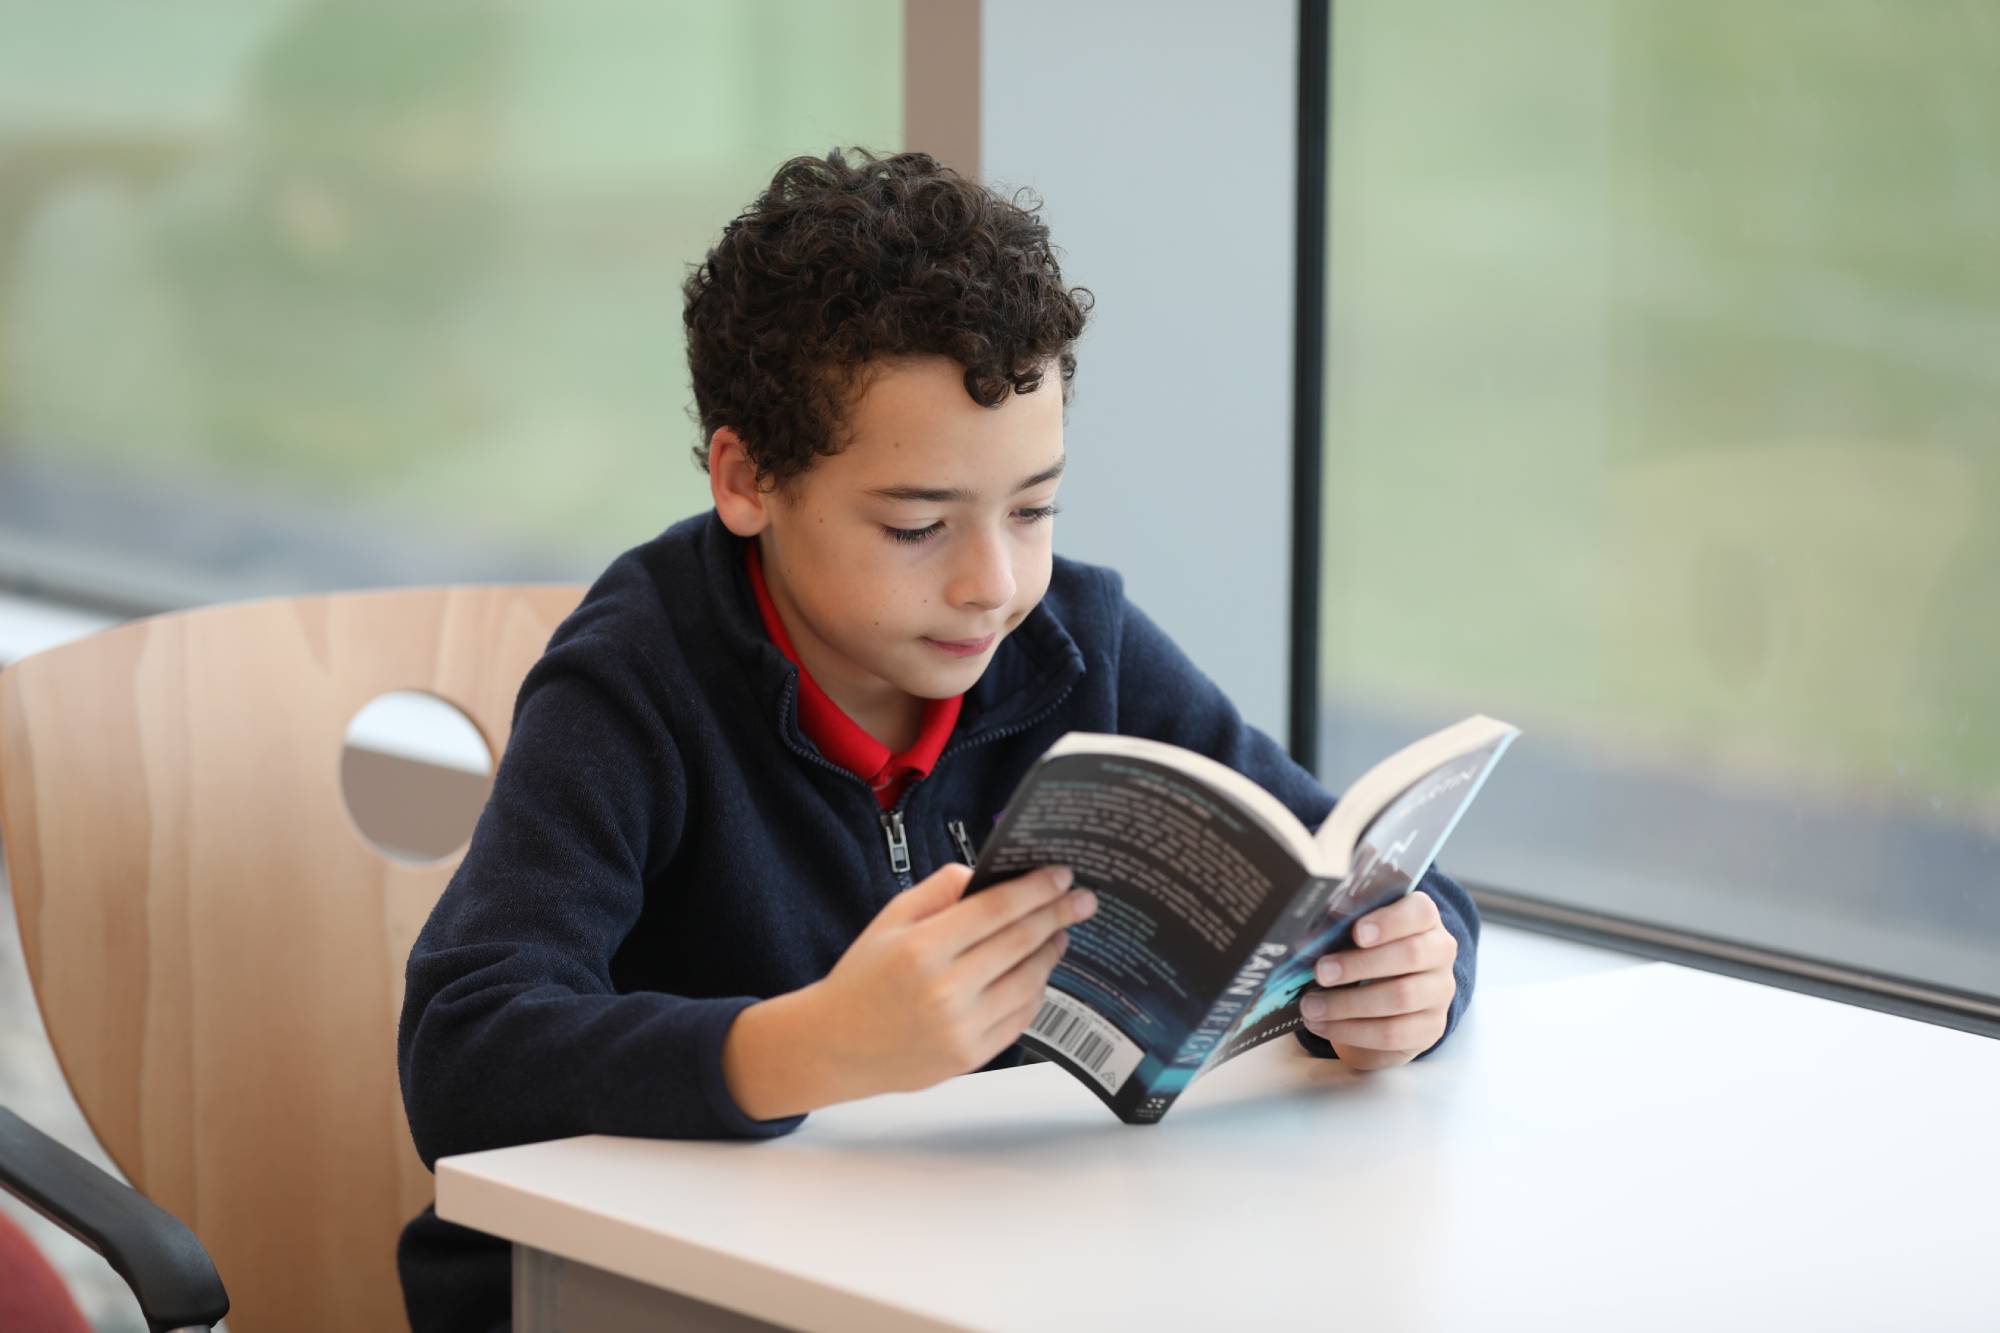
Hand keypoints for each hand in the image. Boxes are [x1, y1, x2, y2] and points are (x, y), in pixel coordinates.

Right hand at [806, 862, 1097, 1097]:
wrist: (836, 1045)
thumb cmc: (863, 976)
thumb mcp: (890, 919)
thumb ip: (940, 891)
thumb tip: (986, 875)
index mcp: (922, 949)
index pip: (996, 910)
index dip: (1036, 889)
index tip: (1062, 875)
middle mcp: (945, 990)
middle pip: (1021, 943)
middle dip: (1058, 915)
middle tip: (1082, 899)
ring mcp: (961, 1028)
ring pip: (1028, 982)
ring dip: (1050, 952)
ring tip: (1059, 933)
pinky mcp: (971, 1056)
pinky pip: (1020, 1017)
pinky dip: (1035, 990)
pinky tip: (1036, 972)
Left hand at [1297, 890, 1455, 1070]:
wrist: (1381, 996)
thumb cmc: (1362, 951)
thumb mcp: (1351, 932)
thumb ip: (1337, 927)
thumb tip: (1309, 941)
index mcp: (1423, 919)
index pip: (1420, 912)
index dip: (1389, 921)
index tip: (1356, 932)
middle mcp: (1440, 953)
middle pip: (1411, 954)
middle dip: (1360, 965)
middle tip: (1320, 972)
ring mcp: (1439, 992)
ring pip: (1401, 998)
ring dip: (1348, 1004)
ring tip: (1311, 1006)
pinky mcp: (1430, 1028)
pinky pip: (1393, 1033)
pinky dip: (1352, 1031)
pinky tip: (1324, 1025)